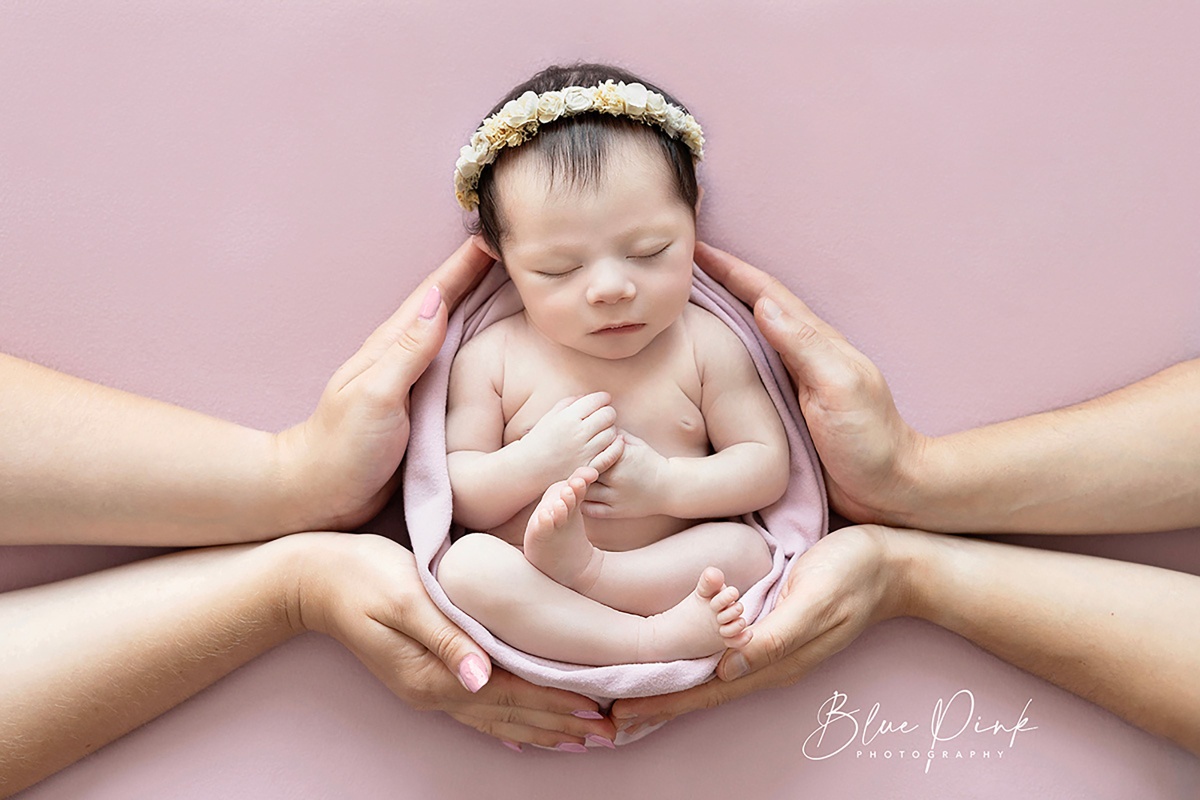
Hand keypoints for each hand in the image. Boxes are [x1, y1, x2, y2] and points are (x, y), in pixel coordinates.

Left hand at [277, 238, 493, 531]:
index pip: (436, 294)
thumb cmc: (343, 447)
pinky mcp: (423, 407)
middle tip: (517, 249)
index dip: (466, 264)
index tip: (497, 233)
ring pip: (457, 333)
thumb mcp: (377, 395)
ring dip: (483, 306)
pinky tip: (496, 346)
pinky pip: (459, 366)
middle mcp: (405, 357)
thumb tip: (437, 299)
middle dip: (481, 274)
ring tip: (516, 286)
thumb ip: (408, 350)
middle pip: (450, 304)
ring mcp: (414, 381)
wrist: (319, 493)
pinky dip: (480, 346)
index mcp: (393, 346)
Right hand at [294, 532, 614, 748]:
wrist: (312, 579)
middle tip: (609, 733)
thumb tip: (478, 678)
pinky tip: (523, 736)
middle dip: (559, 724)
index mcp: (434, 674)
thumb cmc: (361, 577)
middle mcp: (435, 691)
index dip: (554, 702)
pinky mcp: (425, 676)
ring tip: (581, 739)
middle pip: (509, 715)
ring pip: (496, 718)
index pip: (510, 694)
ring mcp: (428, 689)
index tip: (596, 709)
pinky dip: (507, 724)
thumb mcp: (404, 598)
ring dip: (540, 729)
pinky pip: (477, 710)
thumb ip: (444, 637)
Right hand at [519, 392, 624, 482]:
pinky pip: (612, 454)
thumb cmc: (538, 440)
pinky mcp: (589, 467)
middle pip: (608, 415)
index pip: (597, 400)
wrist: (527, 469)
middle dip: (608, 412)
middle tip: (604, 416)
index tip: (604, 400)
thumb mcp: (550, 416)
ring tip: (603, 431)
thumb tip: (588, 397)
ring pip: (612, 433)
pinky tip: (616, 442)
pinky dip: (617, 446)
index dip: (603, 398)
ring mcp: (585, 452)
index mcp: (568, 417)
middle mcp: (578, 433)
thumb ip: (569, 403)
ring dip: (611, 429)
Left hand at [581, 431, 669, 518]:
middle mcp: (616, 478)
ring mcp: (616, 497)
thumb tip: (595, 424)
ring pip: (584, 492)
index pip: (590, 453)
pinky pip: (591, 510)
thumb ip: (615, 433)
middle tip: (566, 466)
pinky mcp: (616, 512)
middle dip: (575, 470)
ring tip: (573, 481)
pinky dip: (582, 503)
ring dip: (577, 487)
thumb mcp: (635, 443)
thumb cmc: (650, 461)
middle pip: (584, 472)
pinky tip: (581, 496)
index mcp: (620, 458)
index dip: (580, 452)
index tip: (574, 451)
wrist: (670, 487)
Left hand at [608, 525, 910, 732]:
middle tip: (605, 708)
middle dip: (655, 700)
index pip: (706, 692)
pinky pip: (721, 649)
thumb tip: (727, 669)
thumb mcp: (815, 600)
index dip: (663, 703)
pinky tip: (675, 652)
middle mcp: (766, 660)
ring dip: (669, 681)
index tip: (620, 713)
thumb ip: (775, 638)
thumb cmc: (855, 574)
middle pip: (700, 689)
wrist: (893, 560)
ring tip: (626, 687)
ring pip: (708, 672)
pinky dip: (691, 656)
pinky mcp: (768, 623)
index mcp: (773, 661)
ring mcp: (768, 644)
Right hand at [695, 241, 926, 524]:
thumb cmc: (871, 440)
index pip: (763, 294)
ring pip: (739, 342)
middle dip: (712, 285)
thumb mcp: (841, 387)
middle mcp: (795, 357)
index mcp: (811, 343)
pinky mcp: (777, 414)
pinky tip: (694, 366)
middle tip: (671, 270)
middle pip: (746, 309)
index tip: (693, 248)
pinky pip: (737, 378)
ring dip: (709, 321)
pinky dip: (714, 362)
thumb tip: (763, 303)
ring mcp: (787, 385)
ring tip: (672, 309)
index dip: (728, 269)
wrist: (890, 492)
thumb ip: (805, 346)